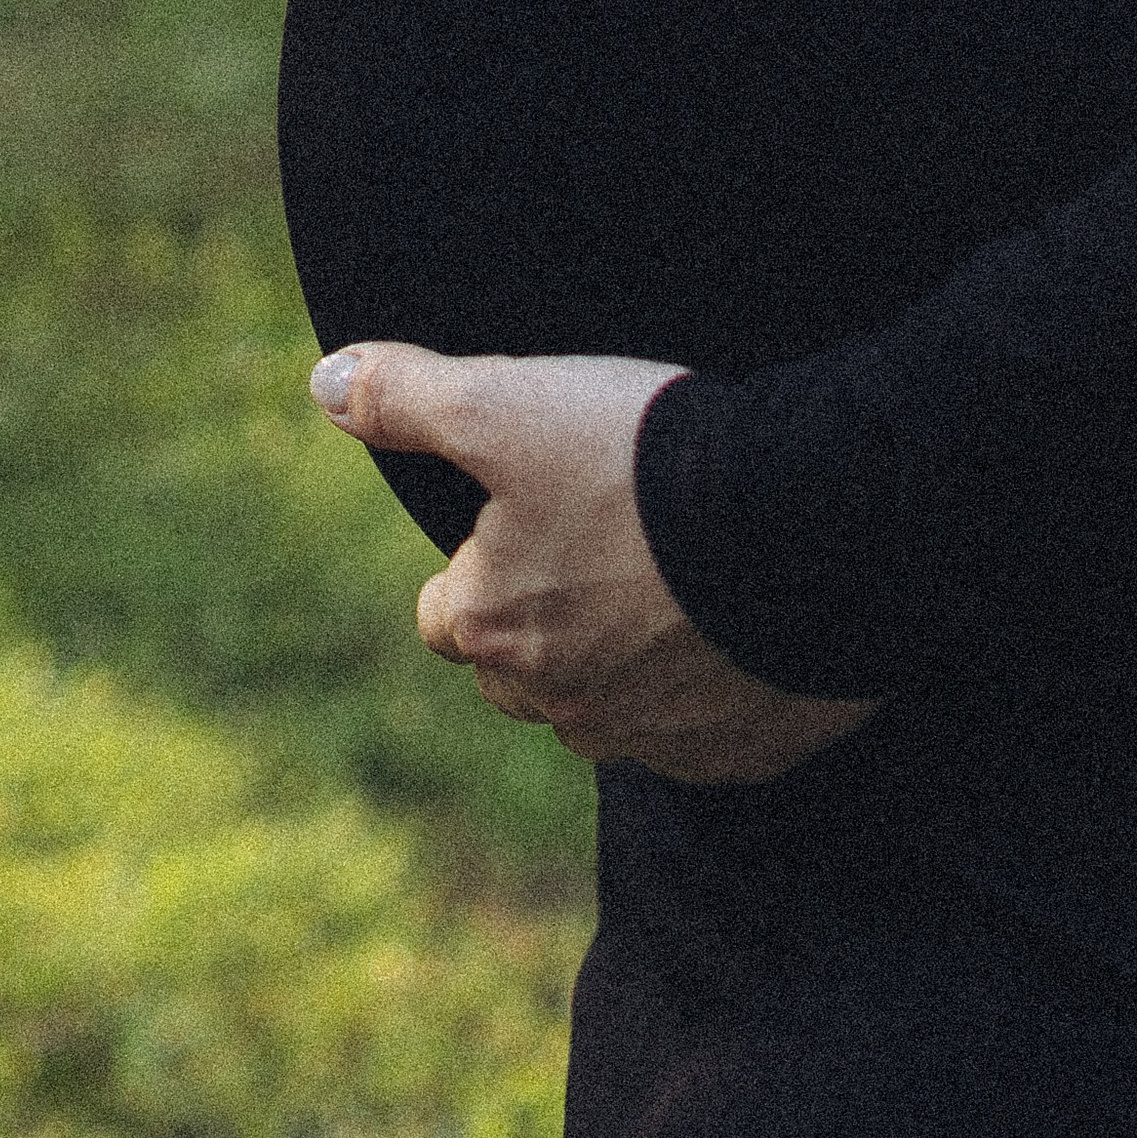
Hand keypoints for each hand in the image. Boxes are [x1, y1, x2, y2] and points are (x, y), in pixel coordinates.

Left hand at [310, 342, 886, 783]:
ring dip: (627, 661)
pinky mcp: (741, 754)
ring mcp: (657, 740)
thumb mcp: (507, 403)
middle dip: (545, 623)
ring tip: (675, 579)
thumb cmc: (645, 461)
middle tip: (603, 542)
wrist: (813, 522)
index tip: (524, 515)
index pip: (444, 615)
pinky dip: (711, 688)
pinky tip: (737, 623)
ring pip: (611, 709)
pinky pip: (704, 730)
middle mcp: (564, 708)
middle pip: (523, 674)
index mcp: (494, 631)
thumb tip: (323, 384)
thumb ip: (408, 398)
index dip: (476, 563)